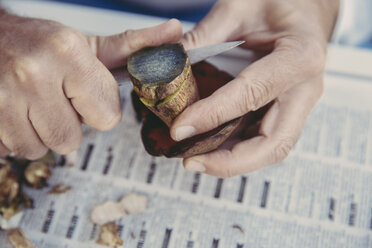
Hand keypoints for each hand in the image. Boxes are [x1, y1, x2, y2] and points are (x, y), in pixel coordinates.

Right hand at [0, 13, 181, 158]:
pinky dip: (19, 136)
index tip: (85, 95)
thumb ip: (133, 45)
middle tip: (57, 99)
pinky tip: (17, 111)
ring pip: (42, 149)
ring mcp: (4, 99)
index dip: (98, 109)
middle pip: (71, 140)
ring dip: (43, 132)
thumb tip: (175, 32)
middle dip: (69, 124)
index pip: (107, 117)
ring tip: (36, 104)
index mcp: (68, 54)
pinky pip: (13, 150)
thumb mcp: (88, 44)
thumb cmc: (41, 43)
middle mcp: (34, 75)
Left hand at [170, 0, 338, 176]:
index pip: (251, 95)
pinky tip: (214, 147)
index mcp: (299, 57)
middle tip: (192, 161)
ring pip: (272, 148)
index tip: (180, 129)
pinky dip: (240, 150)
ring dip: (234, 161)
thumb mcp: (238, 6)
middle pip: (273, 143)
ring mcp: (300, 103)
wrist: (306, 7)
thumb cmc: (279, 2)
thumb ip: (204, 36)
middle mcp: (306, 89)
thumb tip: (169, 65)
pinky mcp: (289, 110)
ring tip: (197, 159)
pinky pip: (266, 139)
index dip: (213, 116)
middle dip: (230, 161)